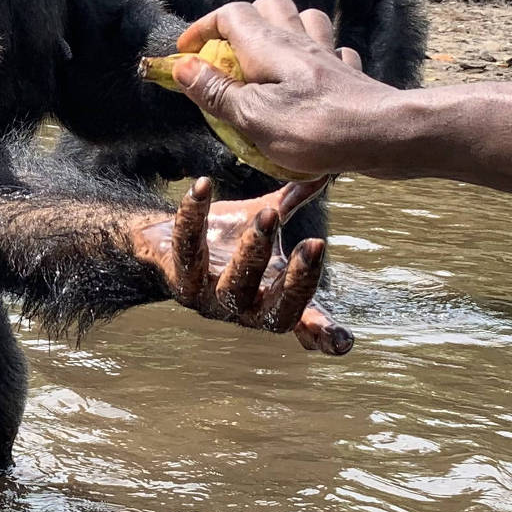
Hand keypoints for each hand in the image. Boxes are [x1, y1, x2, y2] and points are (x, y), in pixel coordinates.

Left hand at [124, 178, 353, 353]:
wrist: (166, 239)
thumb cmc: (225, 239)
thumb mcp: (265, 224)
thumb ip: (293, 203)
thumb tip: (325, 172)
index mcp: (269, 300)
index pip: (300, 320)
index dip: (321, 331)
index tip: (344, 339)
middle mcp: (242, 308)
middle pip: (273, 309)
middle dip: (295, 280)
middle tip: (315, 244)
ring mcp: (208, 299)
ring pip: (233, 286)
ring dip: (253, 251)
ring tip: (269, 215)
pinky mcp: (178, 279)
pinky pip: (187, 248)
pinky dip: (193, 215)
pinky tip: (201, 185)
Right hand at [172, 0, 404, 180]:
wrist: (384, 134)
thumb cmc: (315, 128)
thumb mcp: (253, 118)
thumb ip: (217, 92)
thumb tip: (182, 67)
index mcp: (267, 47)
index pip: (229, 15)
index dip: (202, 28)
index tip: (186, 53)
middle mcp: (297, 41)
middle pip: (269, 5)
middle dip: (244, 20)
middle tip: (230, 54)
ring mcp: (327, 55)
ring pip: (305, 19)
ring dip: (284, 31)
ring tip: (271, 61)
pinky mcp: (350, 74)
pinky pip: (333, 51)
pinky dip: (318, 58)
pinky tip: (315, 78)